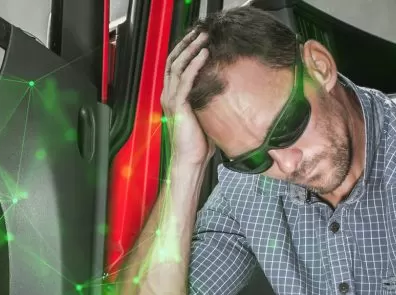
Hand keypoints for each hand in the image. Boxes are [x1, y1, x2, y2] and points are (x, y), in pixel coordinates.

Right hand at [161, 29, 213, 166]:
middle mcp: (169, 95)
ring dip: (191, 49)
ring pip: (178, 66)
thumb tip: (225, 91)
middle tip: (200, 32)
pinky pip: (185, 80)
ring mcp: (172, 99)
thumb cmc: (198, 143)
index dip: (184, 50)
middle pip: (173, 61)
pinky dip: (194, 65)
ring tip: (203, 38)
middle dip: (187, 44)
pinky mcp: (179, 105)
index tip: (197, 39)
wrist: (190, 160)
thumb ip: (208, 101)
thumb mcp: (204, 116)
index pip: (175, 67)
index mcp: (173, 97)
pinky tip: (204, 55)